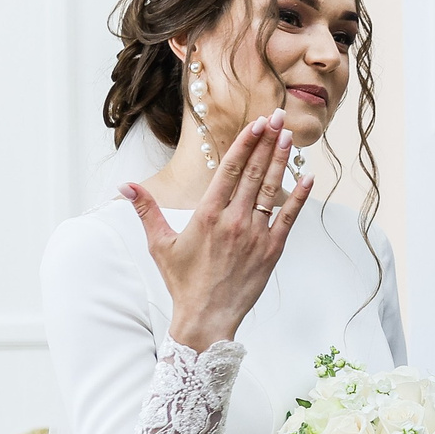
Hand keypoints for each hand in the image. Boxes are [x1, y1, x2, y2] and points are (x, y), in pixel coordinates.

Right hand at [123, 113, 314, 349]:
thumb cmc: (183, 281)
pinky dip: (300, 197)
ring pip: (271, 190)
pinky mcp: (271, 250)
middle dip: (266, 142)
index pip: (229, 169)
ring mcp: (255, 235)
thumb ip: (145, 210)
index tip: (257, 123)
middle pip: (253, 173)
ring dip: (281, 161)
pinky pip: (288, 218)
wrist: (206, 317)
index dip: (245, 143)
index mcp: (206, 215)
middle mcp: (233, 220)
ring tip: (289, 137)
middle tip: (279, 116)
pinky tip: (309, 177)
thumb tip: (125, 185)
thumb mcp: (160, 244)